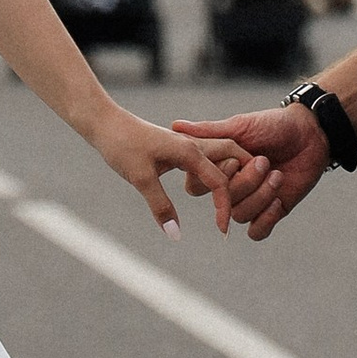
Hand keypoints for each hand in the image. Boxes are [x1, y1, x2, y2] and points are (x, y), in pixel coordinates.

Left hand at [91, 105, 241, 233]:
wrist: (104, 123)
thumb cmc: (121, 145)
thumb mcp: (140, 178)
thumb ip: (160, 206)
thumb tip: (176, 234)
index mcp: (190, 151)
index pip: (220, 182)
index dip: (224, 208)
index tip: (222, 231)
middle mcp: (194, 146)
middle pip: (234, 158)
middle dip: (247, 180)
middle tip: (251, 206)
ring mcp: (187, 146)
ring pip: (222, 157)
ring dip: (233, 176)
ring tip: (236, 202)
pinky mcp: (177, 149)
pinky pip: (206, 161)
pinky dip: (215, 174)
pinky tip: (210, 189)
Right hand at [170, 101, 330, 238]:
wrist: (310, 133)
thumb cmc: (273, 124)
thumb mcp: (240, 126)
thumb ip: (209, 132)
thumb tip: (174, 126)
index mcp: (218, 166)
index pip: (198, 185)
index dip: (216, 176)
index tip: (237, 157)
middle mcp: (230, 186)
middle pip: (220, 202)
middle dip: (243, 183)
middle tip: (264, 160)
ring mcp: (250, 201)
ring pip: (239, 215)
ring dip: (259, 195)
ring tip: (276, 174)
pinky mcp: (270, 212)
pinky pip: (256, 232)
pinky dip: (265, 219)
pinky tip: (278, 200)